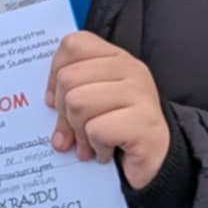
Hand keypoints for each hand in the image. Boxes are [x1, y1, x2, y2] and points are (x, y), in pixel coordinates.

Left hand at [45, 32, 169, 190]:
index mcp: (116, 58)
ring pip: (78, 103)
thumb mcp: (93, 102)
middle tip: (74, 133)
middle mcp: (132, 69)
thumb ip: (71, 91)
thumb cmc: (119, 130)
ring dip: (79, 133)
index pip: (73, 45)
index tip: (55, 101)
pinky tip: (106, 152)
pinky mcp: (144, 123)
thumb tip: (49, 103)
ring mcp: (141, 94)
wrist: (158, 162)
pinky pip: (96, 129)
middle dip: (63, 113)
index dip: (54, 75)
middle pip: (68, 78)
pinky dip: (96, 147)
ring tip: (91, 144)